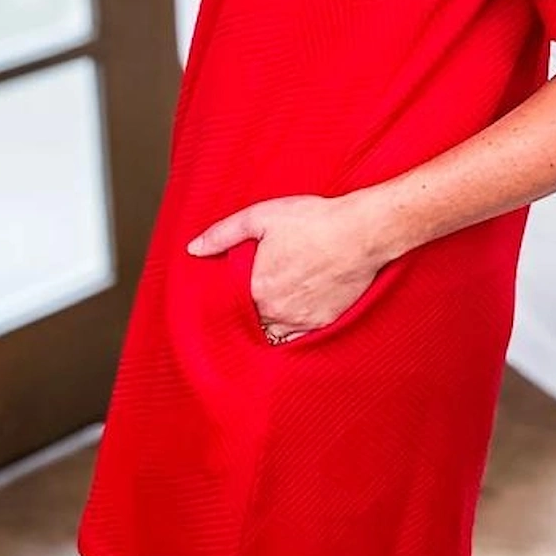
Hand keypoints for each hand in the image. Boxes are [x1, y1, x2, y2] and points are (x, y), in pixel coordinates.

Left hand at [185, 193, 384, 342]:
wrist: (362, 231)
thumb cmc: (314, 221)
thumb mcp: (261, 217)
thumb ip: (223, 234)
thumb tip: (194, 248)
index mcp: (257, 289)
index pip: (229, 309)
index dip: (226, 303)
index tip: (226, 297)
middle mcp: (276, 311)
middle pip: (251, 324)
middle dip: (247, 315)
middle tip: (251, 298)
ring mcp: (302, 321)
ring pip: (273, 334)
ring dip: (268, 325)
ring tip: (270, 307)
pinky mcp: (324, 323)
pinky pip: (299, 338)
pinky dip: (292, 331)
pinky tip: (292, 314)